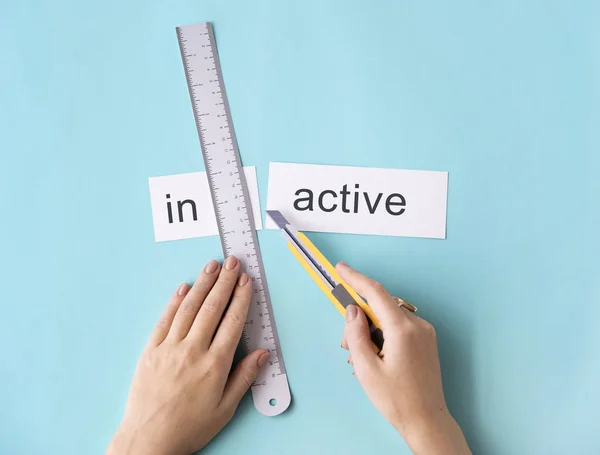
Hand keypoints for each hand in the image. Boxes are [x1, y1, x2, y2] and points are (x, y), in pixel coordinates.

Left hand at [107, 257, 268, 454]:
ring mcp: (169, 348)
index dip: (240, 297)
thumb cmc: (188, 428)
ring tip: (211, 266)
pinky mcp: (150, 350)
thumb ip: (244, 377)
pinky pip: (164, 319)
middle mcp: (193, 350)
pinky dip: (175, 301)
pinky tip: (184, 288)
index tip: (246, 280)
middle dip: (224, 281)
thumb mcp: (225, 409)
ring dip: (202, 284)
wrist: (148, 440)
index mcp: (215, 365)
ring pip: (189, 308)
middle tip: (232, 262)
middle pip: (212, 308)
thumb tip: (263, 353)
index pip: (232, 322)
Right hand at [337, 262, 470, 454]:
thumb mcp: (366, 368)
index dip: (356, 278)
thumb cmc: (396, 399)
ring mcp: (424, 332)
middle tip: (346, 345)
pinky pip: (398, 326)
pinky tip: (374, 355)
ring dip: (370, 328)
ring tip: (359, 357)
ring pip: (388, 316)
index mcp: (403, 330)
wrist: (426, 420)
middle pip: (380, 306)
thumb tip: (352, 311)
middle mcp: (417, 325)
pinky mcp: (426, 340)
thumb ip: (357, 335)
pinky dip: (382, 334)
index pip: (375, 293)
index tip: (340, 268)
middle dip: (359, 318)